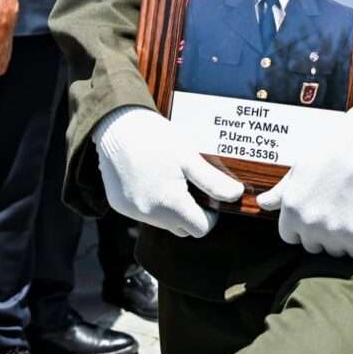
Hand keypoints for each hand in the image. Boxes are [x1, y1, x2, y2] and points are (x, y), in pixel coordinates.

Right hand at [92, 106, 244, 238]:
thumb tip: (236, 195)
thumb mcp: (189, 157)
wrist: (116, 124)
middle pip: (181, 228)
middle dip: (190, 212)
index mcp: (169, 204)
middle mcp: (148, 214)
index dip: (210, 215)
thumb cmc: (155, 138)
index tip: (208, 195)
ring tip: (169, 179)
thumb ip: (213, 181)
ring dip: (170, 209)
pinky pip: (143, 213)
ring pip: (162, 222)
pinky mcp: (119, 205)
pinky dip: (151, 203)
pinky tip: (150, 179)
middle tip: (190, 185)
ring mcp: (132, 211)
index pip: (200, 229)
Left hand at [255, 88, 352, 258]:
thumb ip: (280, 192)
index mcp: (291, 209)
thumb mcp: (298, 169)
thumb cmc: (331, 152)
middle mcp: (308, 224)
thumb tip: (262, 203)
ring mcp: (332, 232)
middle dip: (323, 234)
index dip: (303, 228)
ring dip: (343, 239)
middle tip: (337, 212)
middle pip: (313, 246)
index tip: (316, 216)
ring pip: (335, 251)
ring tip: (352, 214)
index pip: (290, 237)